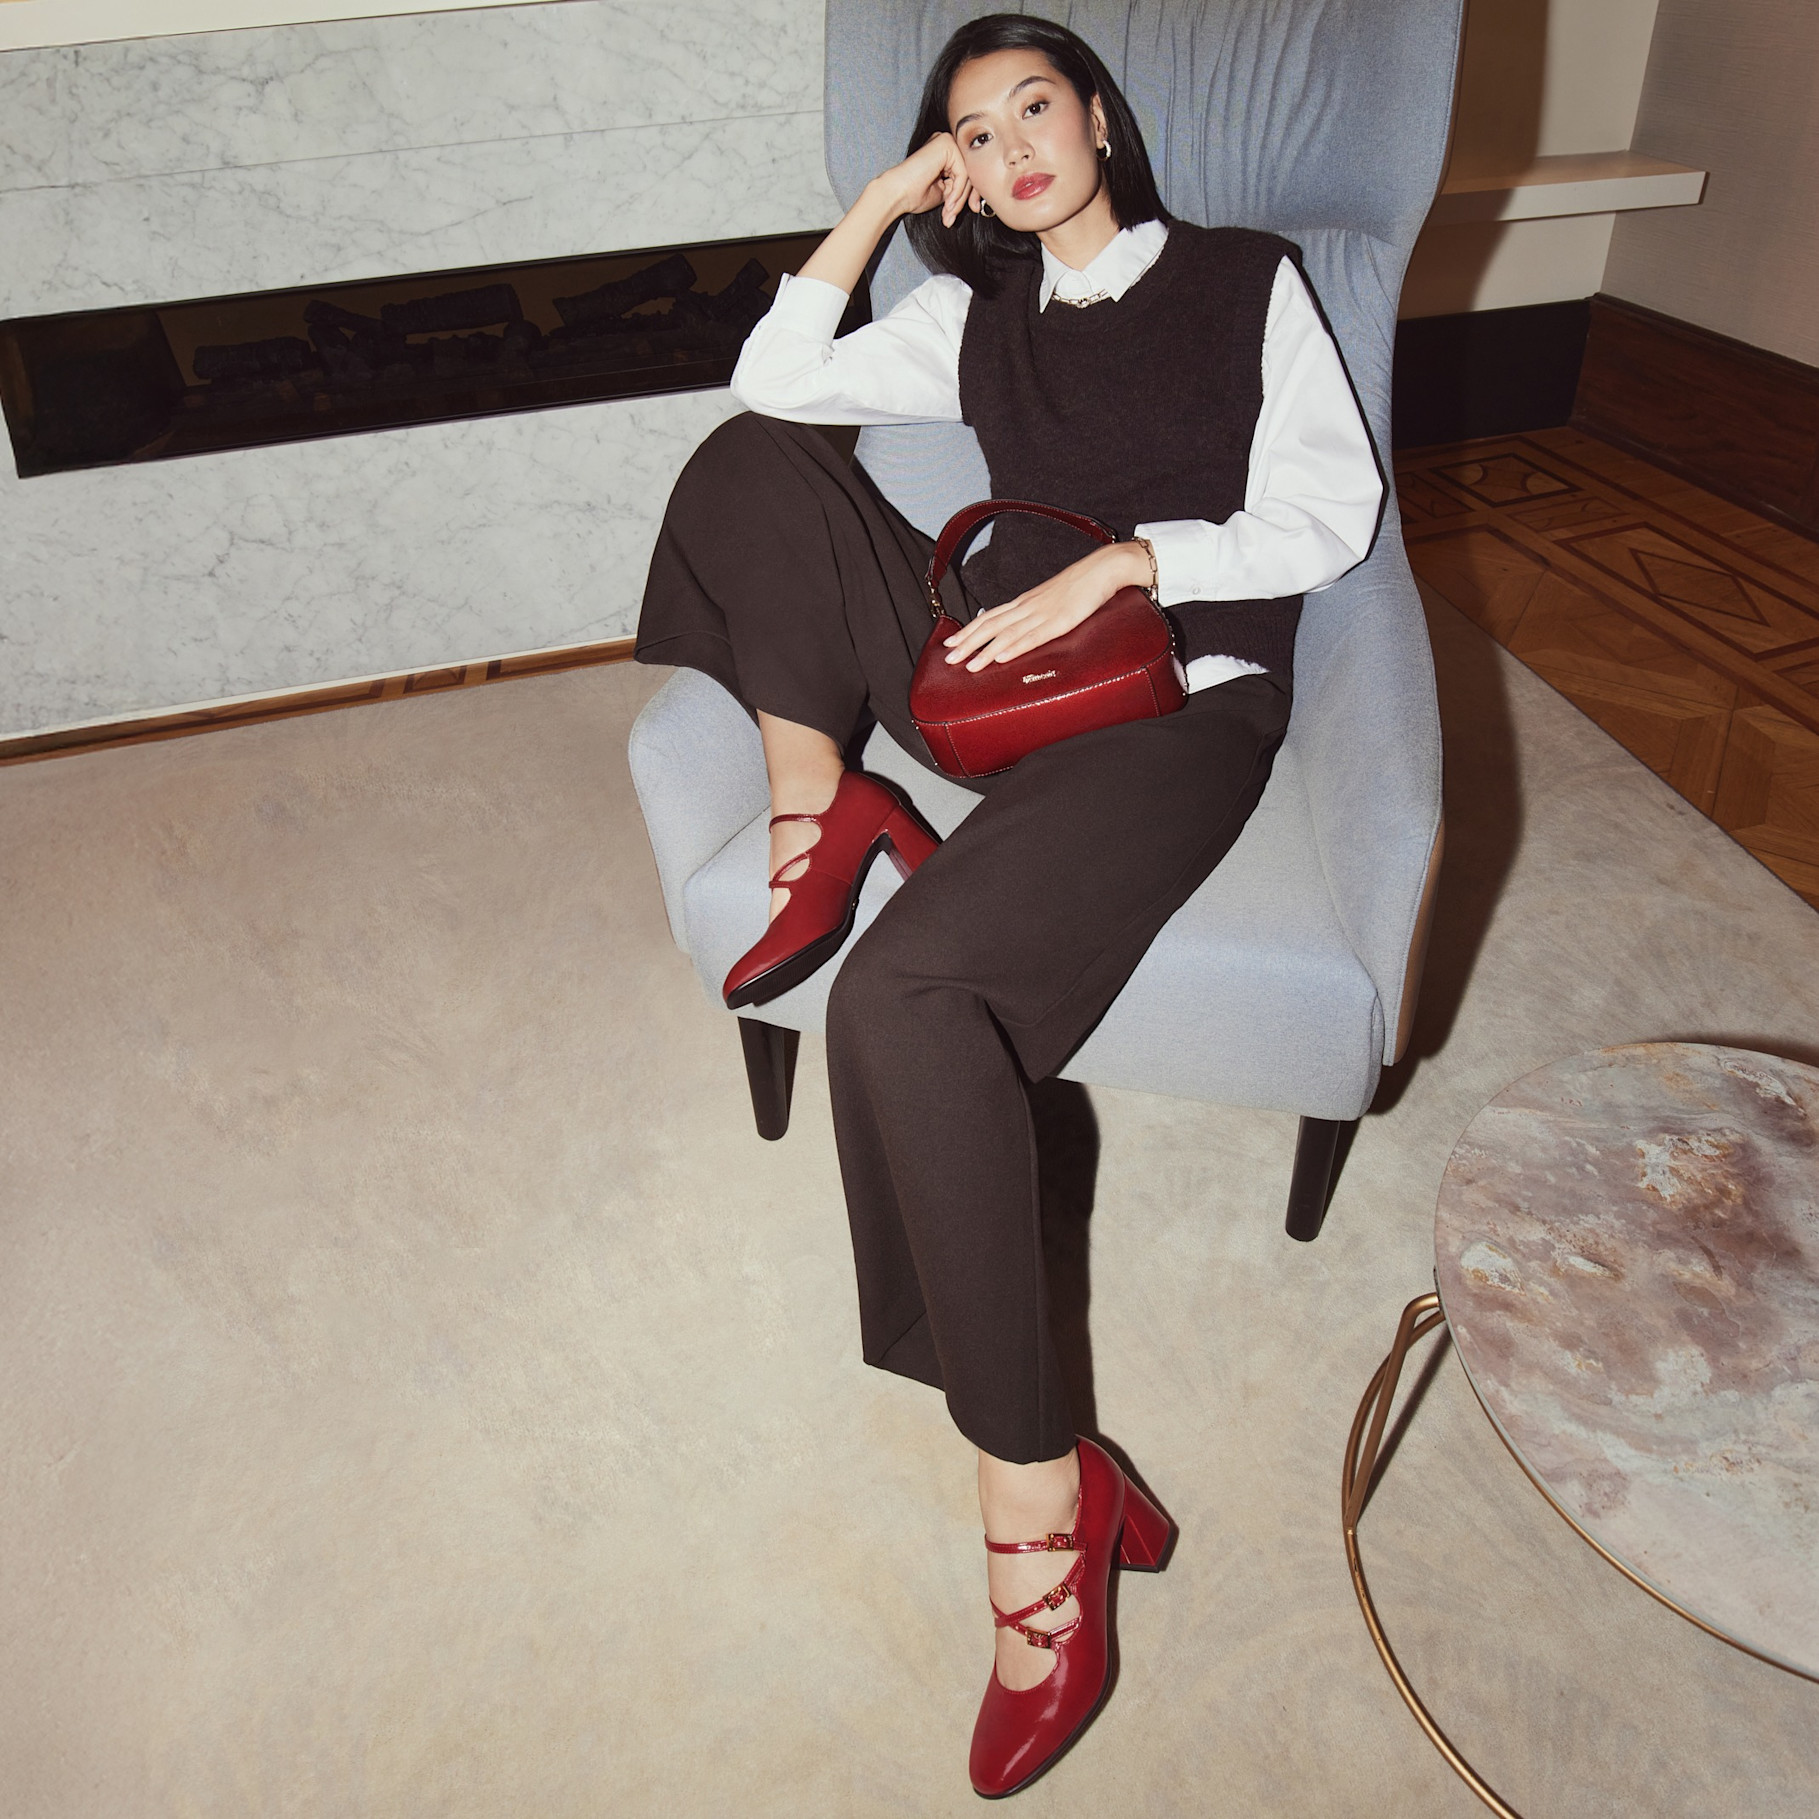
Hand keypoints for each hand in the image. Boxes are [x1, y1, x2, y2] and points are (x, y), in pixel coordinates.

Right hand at [871, 133, 975, 229]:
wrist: (896, 194)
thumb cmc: (914, 195)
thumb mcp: (944, 192)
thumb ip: (959, 189)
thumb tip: (976, 199)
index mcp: (946, 152)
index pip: (967, 172)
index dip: (968, 195)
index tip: (964, 213)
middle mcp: (947, 142)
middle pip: (969, 172)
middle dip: (964, 199)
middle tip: (954, 217)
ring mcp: (947, 141)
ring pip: (968, 174)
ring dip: (959, 199)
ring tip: (948, 213)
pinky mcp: (947, 145)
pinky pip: (963, 173)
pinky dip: (957, 192)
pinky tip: (947, 202)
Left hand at [942, 543, 1153, 671]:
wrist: (1104, 568)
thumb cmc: (1082, 585)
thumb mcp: (1053, 600)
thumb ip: (1037, 614)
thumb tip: (1022, 627)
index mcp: (1026, 602)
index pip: (990, 617)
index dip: (968, 630)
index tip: (950, 642)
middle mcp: (1028, 607)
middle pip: (991, 625)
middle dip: (968, 643)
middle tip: (948, 658)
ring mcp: (1043, 614)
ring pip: (1007, 634)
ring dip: (985, 650)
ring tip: (968, 665)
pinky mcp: (1060, 621)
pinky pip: (1033, 636)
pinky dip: (1014, 647)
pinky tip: (1001, 657)